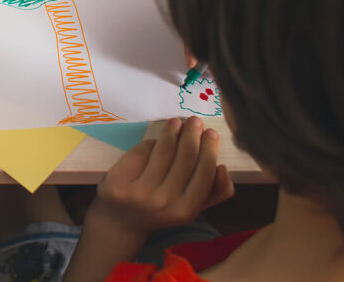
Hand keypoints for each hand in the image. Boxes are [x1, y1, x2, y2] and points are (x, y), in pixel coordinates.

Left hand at [89, 117, 233, 236]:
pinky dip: (152, 142)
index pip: (204, 173)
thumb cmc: (164, 208)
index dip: (210, 149)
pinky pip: (143, 151)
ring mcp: (140, 192)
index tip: (211, 133)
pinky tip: (157, 138)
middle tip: (196, 121)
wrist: (123, 221)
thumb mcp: (192, 207)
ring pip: (163, 150)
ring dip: (172, 131)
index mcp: (186, 210)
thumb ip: (215, 192)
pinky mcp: (120, 180)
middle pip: (185, 157)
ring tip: (177, 122)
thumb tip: (223, 168)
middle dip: (193, 134)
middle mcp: (164, 202)